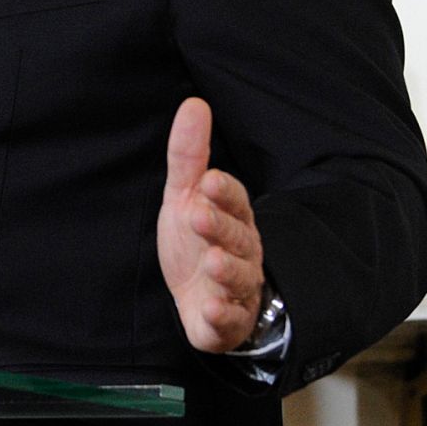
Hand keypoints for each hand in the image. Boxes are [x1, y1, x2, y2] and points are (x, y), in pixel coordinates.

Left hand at [157, 97, 265, 352]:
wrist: (200, 296)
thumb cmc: (196, 237)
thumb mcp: (185, 194)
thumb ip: (188, 154)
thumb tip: (195, 103)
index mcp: (233, 218)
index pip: (234, 201)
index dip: (224, 192)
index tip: (209, 180)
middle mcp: (242, 252)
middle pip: (237, 238)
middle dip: (220, 227)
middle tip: (198, 215)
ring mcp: (238, 288)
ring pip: (239, 278)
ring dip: (226, 270)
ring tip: (212, 262)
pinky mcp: (227, 322)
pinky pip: (229, 320)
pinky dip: (223, 315)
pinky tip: (212, 308)